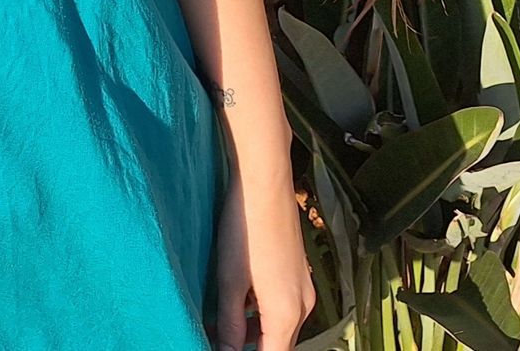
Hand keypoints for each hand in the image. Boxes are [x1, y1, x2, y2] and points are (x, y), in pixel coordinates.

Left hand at [211, 158, 314, 350]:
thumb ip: (231, 325)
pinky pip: (282, 305)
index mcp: (287, 315)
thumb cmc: (244, 232)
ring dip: (253, 330)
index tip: (222, 348)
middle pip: (278, 343)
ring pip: (280, 324)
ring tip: (218, 322)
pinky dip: (261, 311)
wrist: (264, 185)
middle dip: (249, 346)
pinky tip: (236, 299)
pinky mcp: (297, 271)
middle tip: (216, 338)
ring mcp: (303, 287)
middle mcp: (304, 306)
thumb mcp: (230, 283)